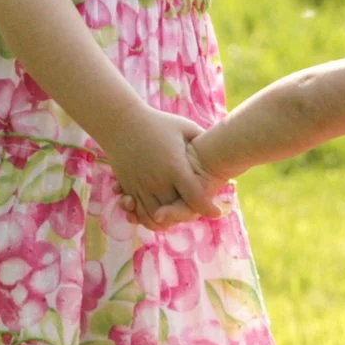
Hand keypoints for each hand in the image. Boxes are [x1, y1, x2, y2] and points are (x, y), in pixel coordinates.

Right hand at [104, 111, 220, 230]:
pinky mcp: (128, 188)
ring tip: (180, 217)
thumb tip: (223, 143)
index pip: (194, 196)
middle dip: (189, 216)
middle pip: (177, 211)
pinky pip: (138, 212)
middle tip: (200, 213)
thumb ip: (202, 138)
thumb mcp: (183, 127)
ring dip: (169, 222)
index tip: (217, 212)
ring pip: (156, 217)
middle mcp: (157, 180)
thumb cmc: (158, 123)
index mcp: (174, 166)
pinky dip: (149, 219)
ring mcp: (140, 186)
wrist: (122, 123)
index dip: (208, 208)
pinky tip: (160, 216)